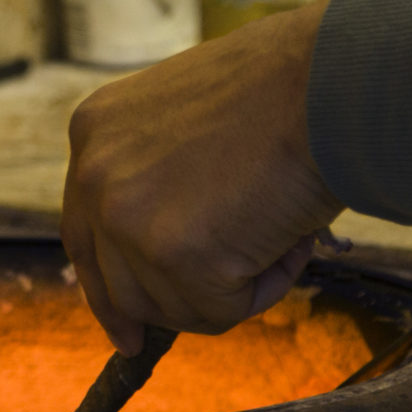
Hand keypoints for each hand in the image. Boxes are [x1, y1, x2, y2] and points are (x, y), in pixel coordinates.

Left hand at [61, 0, 345, 352]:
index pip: (85, 231)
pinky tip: (291, 240)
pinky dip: (265, 289)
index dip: (106, 287)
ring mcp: (129, 217)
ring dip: (229, 290)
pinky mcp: (176, 255)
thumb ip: (162, 175)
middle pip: (116, 284)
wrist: (327, 83)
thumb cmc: (286, 90)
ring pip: (170, 307)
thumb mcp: (190, 117)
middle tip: (199, 317)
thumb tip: (171, 250)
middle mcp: (96, 174)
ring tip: (279, 235)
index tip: (125, 327)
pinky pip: (221, 311)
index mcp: (95, 131)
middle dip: (163, 309)